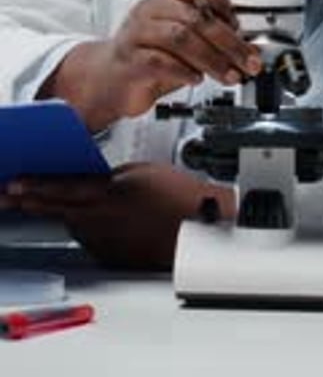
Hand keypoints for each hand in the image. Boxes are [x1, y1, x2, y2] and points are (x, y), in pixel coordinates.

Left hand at [0, 163, 234, 269]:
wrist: (199, 229)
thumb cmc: (179, 197)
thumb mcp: (141, 172)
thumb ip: (111, 178)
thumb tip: (95, 182)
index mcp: (107, 193)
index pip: (61, 186)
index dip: (35, 185)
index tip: (15, 183)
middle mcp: (101, 219)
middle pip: (57, 208)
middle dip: (32, 200)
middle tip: (13, 195)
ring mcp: (105, 240)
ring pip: (74, 223)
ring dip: (65, 213)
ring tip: (65, 204)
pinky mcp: (112, 256)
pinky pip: (92, 239)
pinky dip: (90, 229)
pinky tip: (102, 223)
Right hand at [39, 0, 261, 130]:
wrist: (109, 79)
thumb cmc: (149, 58)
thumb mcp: (183, 43)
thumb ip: (208, 40)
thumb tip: (246, 48)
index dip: (224, 3)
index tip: (240, 25)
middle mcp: (151, 9)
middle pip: (196, 17)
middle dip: (229, 42)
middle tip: (247, 61)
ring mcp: (137, 32)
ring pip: (180, 37)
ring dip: (211, 59)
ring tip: (228, 75)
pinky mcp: (129, 58)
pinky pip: (160, 61)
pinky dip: (183, 71)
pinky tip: (196, 79)